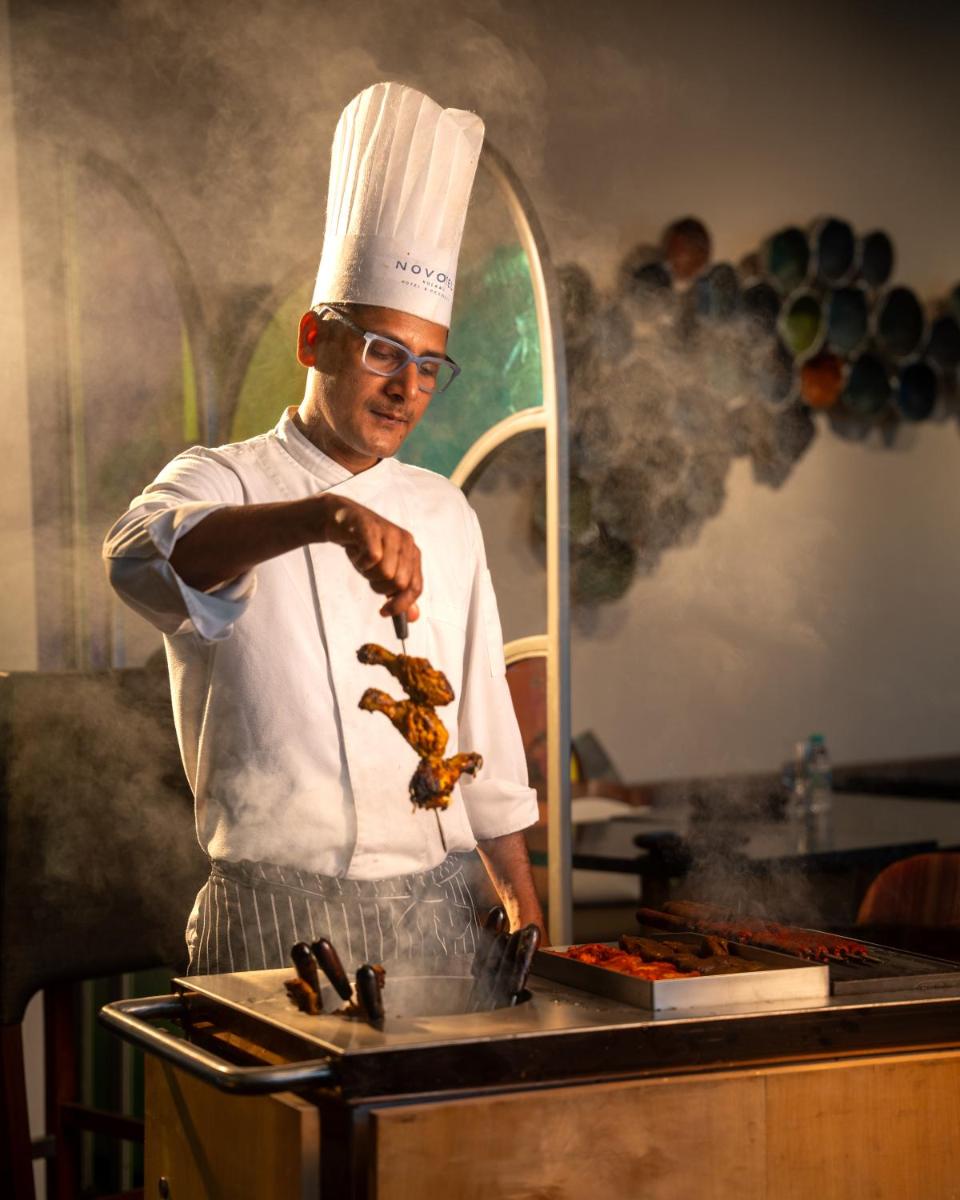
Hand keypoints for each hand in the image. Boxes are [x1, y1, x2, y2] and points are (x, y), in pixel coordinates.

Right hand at [317, 496, 421, 618]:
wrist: (341, 520)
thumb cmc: (364, 547)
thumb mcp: (384, 572)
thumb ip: (399, 593)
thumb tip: (413, 617)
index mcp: (413, 554)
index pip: (415, 587)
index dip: (400, 604)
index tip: (384, 612)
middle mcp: (406, 543)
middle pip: (399, 583)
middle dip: (379, 585)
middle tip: (368, 573)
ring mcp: (391, 534)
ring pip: (385, 572)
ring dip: (368, 573)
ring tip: (362, 559)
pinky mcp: (374, 529)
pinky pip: (372, 557)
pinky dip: (360, 561)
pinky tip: (356, 551)